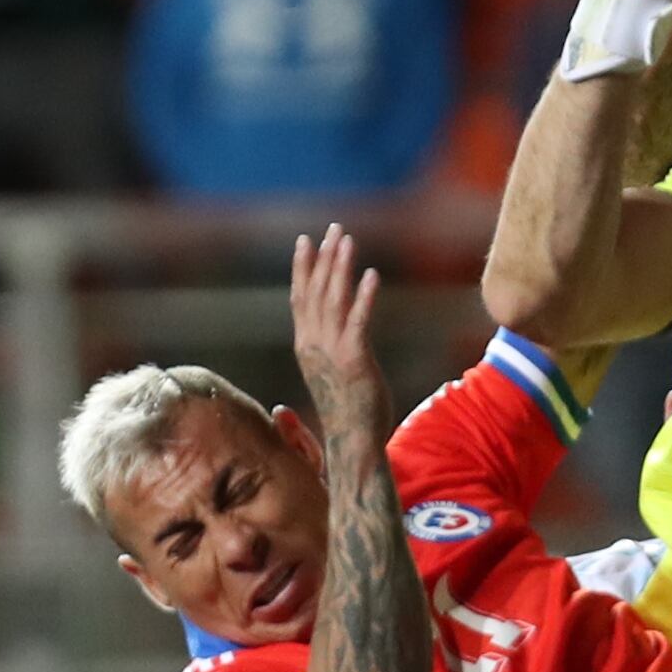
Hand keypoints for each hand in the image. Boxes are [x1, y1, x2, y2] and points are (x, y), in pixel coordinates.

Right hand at [290, 224, 389, 438]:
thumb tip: (323, 337)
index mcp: (305, 346)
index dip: (303, 268)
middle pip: (315, 291)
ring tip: (348, 241)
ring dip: (340, 268)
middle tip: (334, 229)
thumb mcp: (329, 374)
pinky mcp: (354, 361)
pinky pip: (358, 322)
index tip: (306, 241)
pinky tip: (372, 274)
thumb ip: (325, 350)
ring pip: (333, 300)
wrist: (352, 443)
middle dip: (324, 257)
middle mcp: (313, 345)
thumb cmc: (346, 411)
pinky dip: (363, 297)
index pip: (299, 298)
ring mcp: (332, 352)